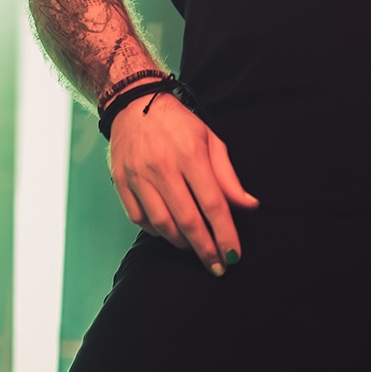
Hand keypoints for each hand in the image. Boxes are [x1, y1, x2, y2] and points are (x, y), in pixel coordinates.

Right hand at [108, 91, 259, 274]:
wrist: (135, 105)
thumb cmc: (178, 124)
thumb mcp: (211, 141)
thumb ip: (229, 177)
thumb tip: (249, 206)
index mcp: (190, 154)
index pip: (213, 204)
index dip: (225, 234)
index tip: (234, 255)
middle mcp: (163, 167)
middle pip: (188, 221)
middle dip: (206, 249)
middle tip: (218, 266)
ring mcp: (138, 176)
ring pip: (162, 224)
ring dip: (182, 243)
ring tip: (195, 248)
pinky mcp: (121, 183)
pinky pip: (139, 219)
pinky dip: (157, 232)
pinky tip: (170, 233)